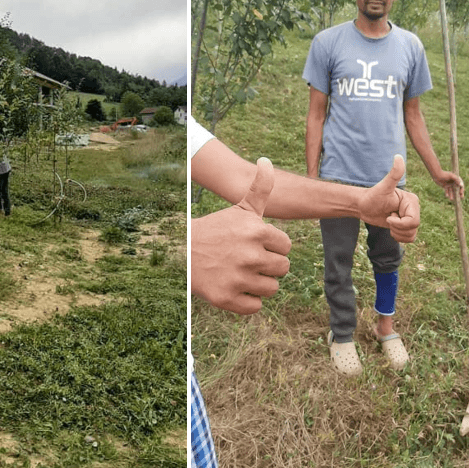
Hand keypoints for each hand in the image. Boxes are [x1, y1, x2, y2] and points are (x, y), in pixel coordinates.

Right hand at [191, 157, 291, 314]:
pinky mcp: (227, 299)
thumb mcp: (239, 209)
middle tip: (248, 259)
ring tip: (241, 272)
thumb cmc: (217, 230)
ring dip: (259, 283)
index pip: (286, 247)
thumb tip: (266, 161)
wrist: (182, 252)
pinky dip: (247, 301)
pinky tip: (234, 287)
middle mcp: (249, 255)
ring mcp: (238, 279)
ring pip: (271, 289)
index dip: (272, 246)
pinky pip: (255, 307)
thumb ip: (259, 188)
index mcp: (256, 231)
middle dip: (268, 265)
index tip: (255, 244)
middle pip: (283, 269)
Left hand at [359, 154, 419, 242]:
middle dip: (397, 228)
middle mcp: (413, 209)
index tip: (388, 217)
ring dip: (397, 233)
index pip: (414, 221)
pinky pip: (409, 238)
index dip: (399, 223)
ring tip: (389, 221)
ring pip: (411, 235)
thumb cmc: (372, 196)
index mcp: (412, 201)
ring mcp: (409, 217)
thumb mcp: (383, 186)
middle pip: (413, 229)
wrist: (363, 205)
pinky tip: (390, 227)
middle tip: (388, 218)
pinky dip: (398, 237)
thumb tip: (398, 156)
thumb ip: (394, 174)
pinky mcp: (405, 225)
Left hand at [435, 171, 464, 200]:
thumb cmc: (444, 174)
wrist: (437, 174)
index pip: (461, 185)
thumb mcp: (451, 176)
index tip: (461, 193)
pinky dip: (447, 194)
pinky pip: (447, 191)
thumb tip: (461, 185)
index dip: (462, 189)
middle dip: (459, 194)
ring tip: (451, 199)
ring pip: (452, 191)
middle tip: (461, 198)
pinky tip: (447, 196)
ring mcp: (449, 185)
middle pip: (457, 189)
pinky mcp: (445, 186)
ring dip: (452, 195)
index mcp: (456, 179)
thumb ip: (456, 179)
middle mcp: (453, 182)